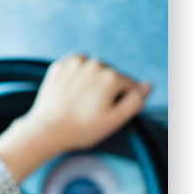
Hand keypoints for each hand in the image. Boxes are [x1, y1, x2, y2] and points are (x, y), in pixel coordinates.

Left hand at [23, 54, 151, 153]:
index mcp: (111, 77)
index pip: (129, 85)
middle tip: (94, 108)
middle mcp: (94, 64)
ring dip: (92, 78)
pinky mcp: (59, 66)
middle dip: (108, 88)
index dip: (124, 100)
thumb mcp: (115, 121)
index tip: (110, 111)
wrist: (47, 129)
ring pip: (93, 68)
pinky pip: (76, 64)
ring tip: (83, 99)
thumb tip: (146, 86)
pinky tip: (73, 88)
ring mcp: (74, 64)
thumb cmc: (81, 128)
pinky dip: (77, 73)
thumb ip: (135, 101)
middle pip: (111, 75)